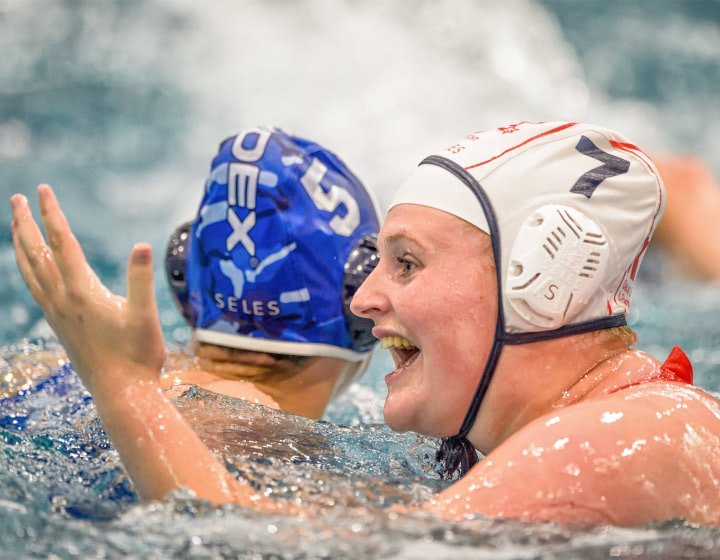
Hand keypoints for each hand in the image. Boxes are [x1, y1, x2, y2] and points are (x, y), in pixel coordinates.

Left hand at [11, 184, 165, 392]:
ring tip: (15, 226)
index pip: (63, 242)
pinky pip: (35, 289)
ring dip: (20, 245)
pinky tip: (32, 268)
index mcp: (83, 292)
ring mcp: (57, 314)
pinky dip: (28, 270)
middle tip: (17, 198)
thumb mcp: (145, 315)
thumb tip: (142, 244)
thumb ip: (141, 279)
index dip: (53, 213)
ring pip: (30, 271)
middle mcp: (63, 300)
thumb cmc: (139, 356)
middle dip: (26, 223)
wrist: (121, 393)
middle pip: (37, 253)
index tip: (42, 188)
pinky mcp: (59, 326)